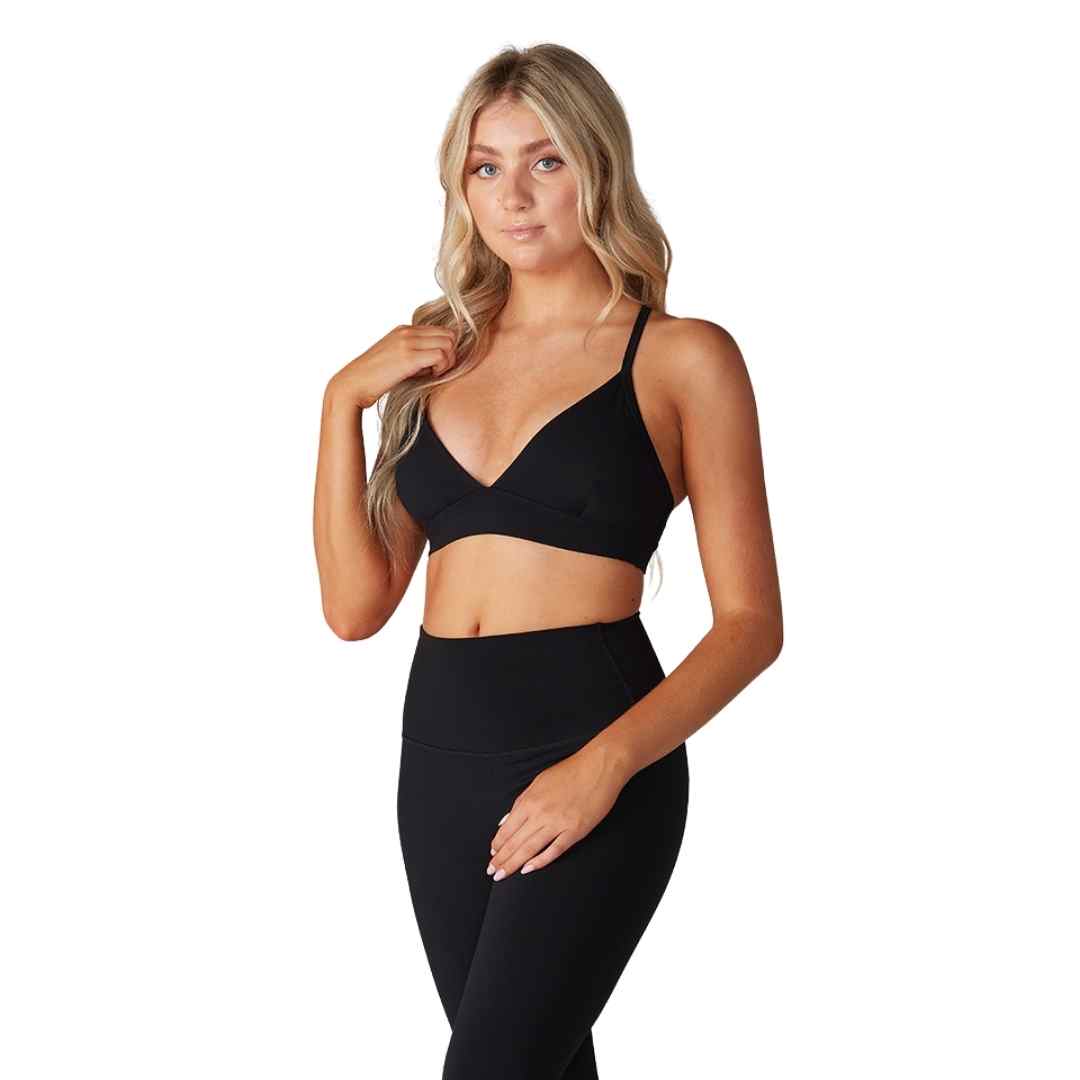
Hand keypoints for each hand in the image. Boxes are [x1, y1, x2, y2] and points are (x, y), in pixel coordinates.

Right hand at [327, 321, 459, 409]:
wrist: (353, 385)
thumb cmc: (374, 380)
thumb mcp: (396, 360)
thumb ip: (415, 355)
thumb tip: (438, 362)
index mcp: (403, 330)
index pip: (441, 330)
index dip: (445, 348)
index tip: (437, 365)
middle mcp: (406, 331)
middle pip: (449, 334)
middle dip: (451, 353)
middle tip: (439, 370)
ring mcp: (407, 342)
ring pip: (449, 343)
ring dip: (448, 361)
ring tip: (435, 373)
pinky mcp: (408, 356)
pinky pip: (441, 355)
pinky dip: (442, 367)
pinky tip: (432, 376)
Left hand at [487, 740, 630, 880]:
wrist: (599, 767)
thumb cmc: (569, 771)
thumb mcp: (539, 781)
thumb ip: (522, 801)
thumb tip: (505, 820)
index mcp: (530, 800)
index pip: (507, 828)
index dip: (498, 843)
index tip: (492, 854)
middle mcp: (541, 814)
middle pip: (515, 842)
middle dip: (501, 859)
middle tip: (492, 871)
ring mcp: (558, 824)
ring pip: (530, 849)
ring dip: (514, 863)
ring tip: (502, 874)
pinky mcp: (575, 831)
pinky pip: (554, 850)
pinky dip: (540, 861)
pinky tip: (528, 869)